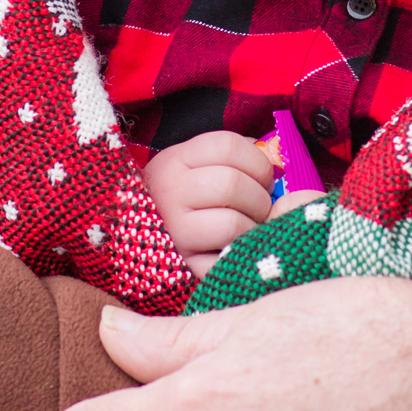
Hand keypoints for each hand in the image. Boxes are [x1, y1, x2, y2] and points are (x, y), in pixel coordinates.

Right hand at [143, 131, 274, 276]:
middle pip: (233, 184)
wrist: (133, 232)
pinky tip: (236, 249)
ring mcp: (174, 230)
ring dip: (253, 227)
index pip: (227, 146)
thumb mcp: (195, 165)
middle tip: (260, 206)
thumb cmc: (180, 197)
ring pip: (233, 223)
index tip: (264, 177)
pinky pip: (227, 262)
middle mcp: (169, 191)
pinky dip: (240, 257)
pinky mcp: (183, 264)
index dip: (257, 161)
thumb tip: (277, 161)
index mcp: (176, 160)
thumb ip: (234, 159)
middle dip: (260, 197)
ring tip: (249, 228)